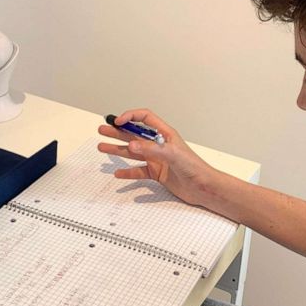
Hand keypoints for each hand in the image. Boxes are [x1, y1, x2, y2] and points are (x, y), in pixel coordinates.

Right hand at [97, 109, 219, 207]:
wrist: (203, 187)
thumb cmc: (194, 167)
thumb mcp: (172, 154)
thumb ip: (151, 149)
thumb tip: (131, 144)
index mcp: (165, 134)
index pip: (145, 118)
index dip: (131, 117)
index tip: (117, 121)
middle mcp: (159, 145)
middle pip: (134, 134)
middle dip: (118, 132)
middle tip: (103, 130)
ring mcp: (157, 159)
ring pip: (133, 152)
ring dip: (118, 149)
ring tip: (102, 147)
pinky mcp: (157, 173)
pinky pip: (138, 170)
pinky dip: (127, 172)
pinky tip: (118, 173)